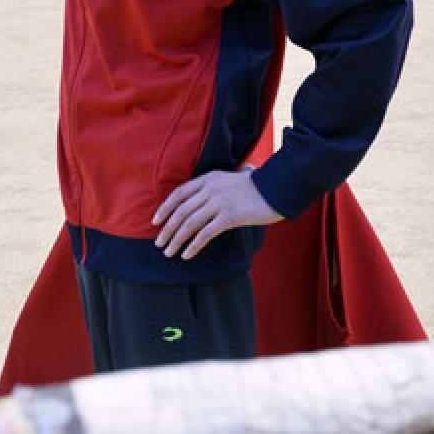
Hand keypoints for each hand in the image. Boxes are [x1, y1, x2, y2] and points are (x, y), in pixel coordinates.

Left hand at [153, 168, 283, 259]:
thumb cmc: (257, 187)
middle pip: (180, 211)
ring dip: (175, 240)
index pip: (179, 193)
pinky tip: (186, 254)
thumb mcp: (230, 180)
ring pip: (189, 224)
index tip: (156, 222)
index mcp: (208, 178)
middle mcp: (210, 189)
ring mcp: (219, 202)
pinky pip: (205, 234)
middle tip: (159, 243)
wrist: (277, 189)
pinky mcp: (229, 217)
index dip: (165, 208)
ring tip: (169, 252)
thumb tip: (202, 200)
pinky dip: (193, 246)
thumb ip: (215, 186)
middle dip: (167, 229)